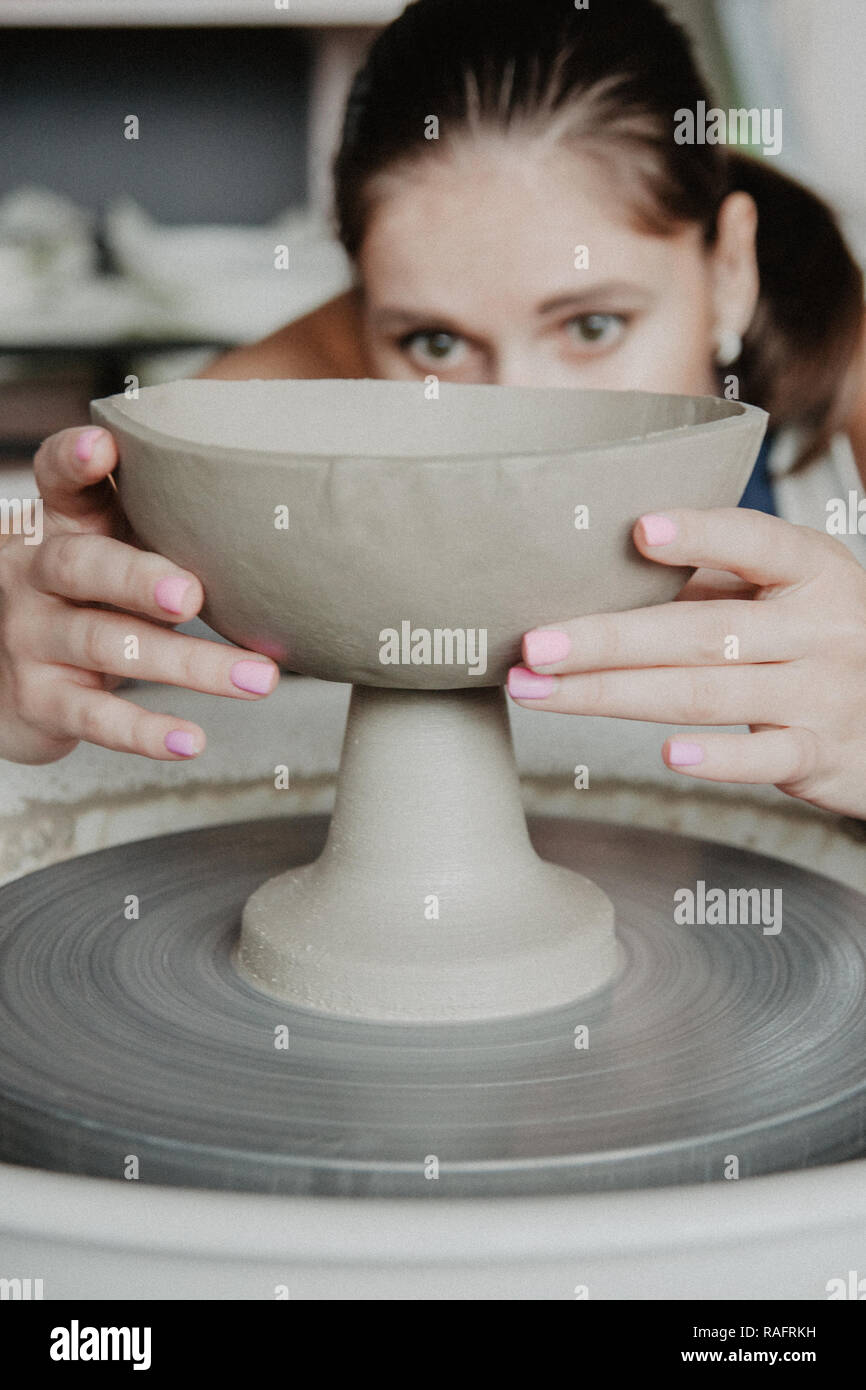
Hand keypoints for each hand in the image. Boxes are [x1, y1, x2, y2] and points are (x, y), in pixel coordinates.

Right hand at [0, 426, 277, 763]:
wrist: (9, 680)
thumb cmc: (89, 601)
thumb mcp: (108, 552)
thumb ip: (159, 526)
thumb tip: (267, 513)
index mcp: (60, 528)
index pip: (58, 484)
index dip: (74, 463)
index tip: (102, 445)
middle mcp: (35, 577)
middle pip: (81, 567)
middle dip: (136, 579)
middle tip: (191, 595)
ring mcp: (31, 640)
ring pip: (110, 647)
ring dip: (190, 665)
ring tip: (259, 680)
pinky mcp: (40, 701)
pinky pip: (97, 717)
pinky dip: (147, 732)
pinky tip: (192, 741)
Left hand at [507, 508, 865, 817]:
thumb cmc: (820, 644)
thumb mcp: (787, 597)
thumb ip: (713, 584)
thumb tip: (594, 575)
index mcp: (812, 571)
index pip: (756, 543)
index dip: (699, 536)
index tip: (637, 532)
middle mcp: (821, 628)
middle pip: (700, 631)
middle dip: (607, 639)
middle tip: (533, 645)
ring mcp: (823, 694)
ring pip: (707, 692)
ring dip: (613, 694)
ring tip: (542, 693)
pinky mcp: (821, 755)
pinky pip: (764, 757)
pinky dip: (717, 759)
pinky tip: (666, 756)